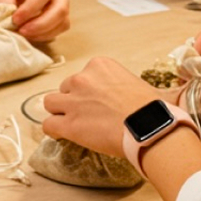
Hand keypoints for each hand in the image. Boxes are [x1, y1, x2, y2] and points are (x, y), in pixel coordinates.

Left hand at [0, 0, 69, 41]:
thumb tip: (9, 18)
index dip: (29, 9)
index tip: (13, 20)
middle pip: (60, 8)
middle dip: (41, 24)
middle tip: (21, 31)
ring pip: (63, 21)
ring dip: (44, 32)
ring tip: (23, 34)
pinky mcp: (58, 12)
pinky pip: (59, 27)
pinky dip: (46, 35)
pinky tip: (29, 34)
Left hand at [38, 57, 164, 156]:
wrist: (150, 127)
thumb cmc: (152, 108)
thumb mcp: (138, 84)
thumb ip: (125, 84)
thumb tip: (151, 94)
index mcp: (99, 66)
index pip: (83, 75)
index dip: (87, 90)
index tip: (97, 101)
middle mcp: (82, 79)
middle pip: (65, 88)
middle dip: (73, 99)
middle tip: (87, 114)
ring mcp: (73, 101)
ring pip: (50, 103)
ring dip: (59, 112)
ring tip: (72, 123)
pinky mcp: (69, 124)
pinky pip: (48, 125)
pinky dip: (53, 130)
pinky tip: (61, 134)